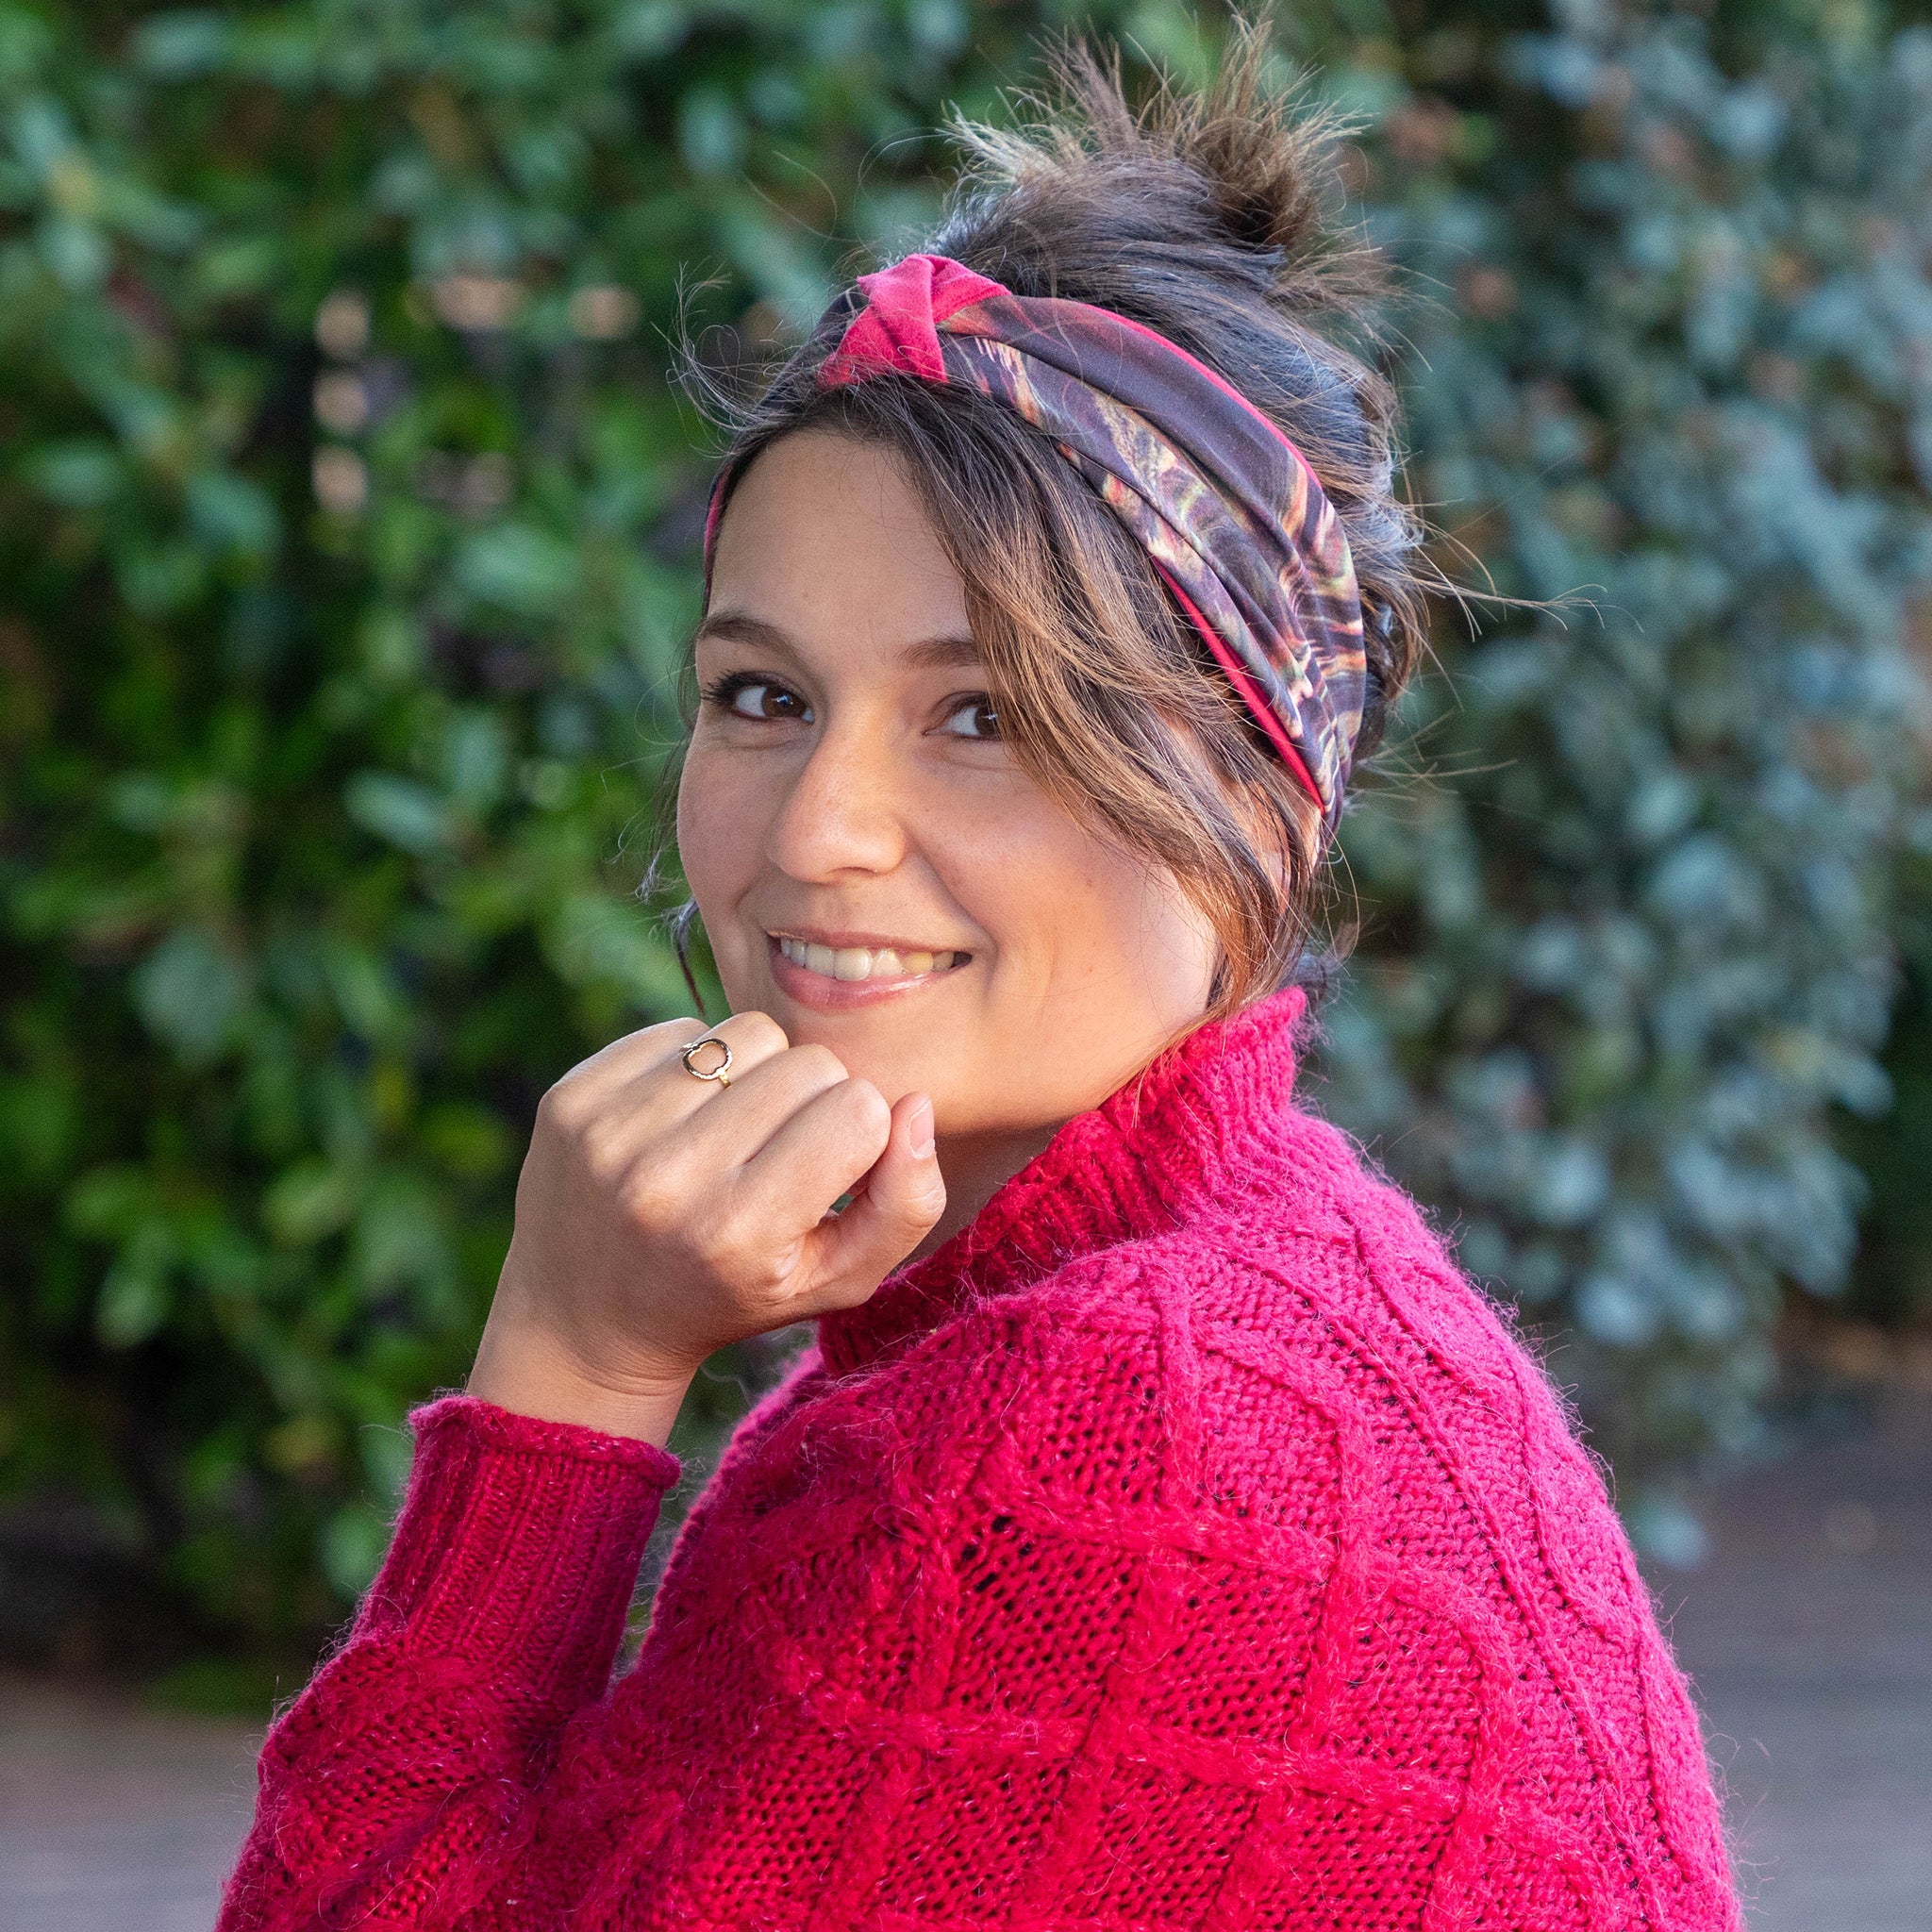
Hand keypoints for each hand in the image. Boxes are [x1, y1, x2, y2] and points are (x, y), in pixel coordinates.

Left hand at [467, 1011, 945, 1445]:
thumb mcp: (836, 1280)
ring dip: (757, 1074)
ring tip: (732, 1132)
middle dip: (812, 1100)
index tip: (826, 1176)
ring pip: (747, 1033)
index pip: (857, 1109)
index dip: (859, 1135)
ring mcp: (609, 1134)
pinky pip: (683, 1028)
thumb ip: (906, 1205)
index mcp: (738, 1233)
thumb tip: (915, 1105)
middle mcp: (666, 1181)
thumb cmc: (733, 1294)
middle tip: (778, 1155)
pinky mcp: (572, 1097)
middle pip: (807, 1063)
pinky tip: (680, 1121)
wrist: (585, 1320)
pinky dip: (698, 1064)